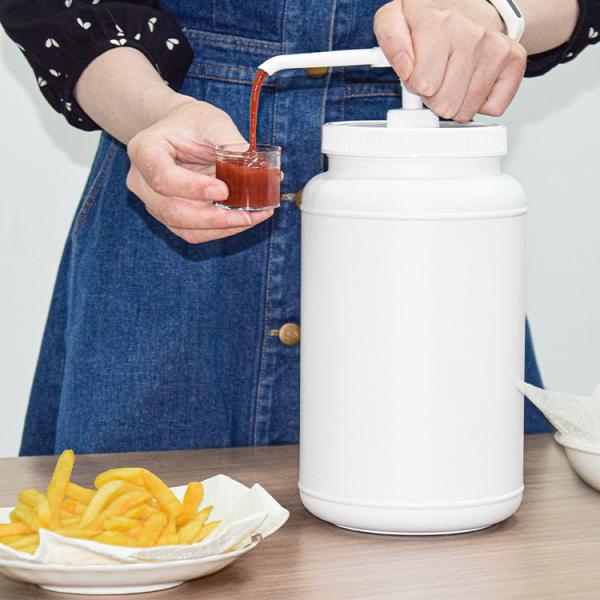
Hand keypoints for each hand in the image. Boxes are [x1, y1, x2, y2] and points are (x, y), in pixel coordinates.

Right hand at [126, 96, 272, 243]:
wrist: (179, 131)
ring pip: (183, 228)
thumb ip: (230, 142)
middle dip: (212, 218)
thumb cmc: (193, 123)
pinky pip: (193, 233)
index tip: (224, 191)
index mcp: (145, 150)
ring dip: (220, 228)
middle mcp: (142, 182)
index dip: (192, 188)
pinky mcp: (170, 217)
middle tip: (247, 215)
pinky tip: (244, 220)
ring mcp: (153, 203)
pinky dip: (220, 231)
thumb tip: (257, 170)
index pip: (162, 177)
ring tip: (253, 218)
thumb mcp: (212, 121)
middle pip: (171, 211)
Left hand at [374, 0, 526, 121]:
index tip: (417, 70)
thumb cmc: (430, 18)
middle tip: (436, 75)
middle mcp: (471, 33)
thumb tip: (405, 67)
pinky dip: (479, 102)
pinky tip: (472, 79)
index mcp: (438, 22)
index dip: (414, 84)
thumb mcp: (396, 18)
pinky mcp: (515, 60)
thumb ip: (390, 40)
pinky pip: (492, 108)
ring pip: (465, 110)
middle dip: (434, 96)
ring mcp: (495, 47)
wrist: (467, 4)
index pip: (422, 85)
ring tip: (452, 76)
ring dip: (455, 100)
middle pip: (444, 104)